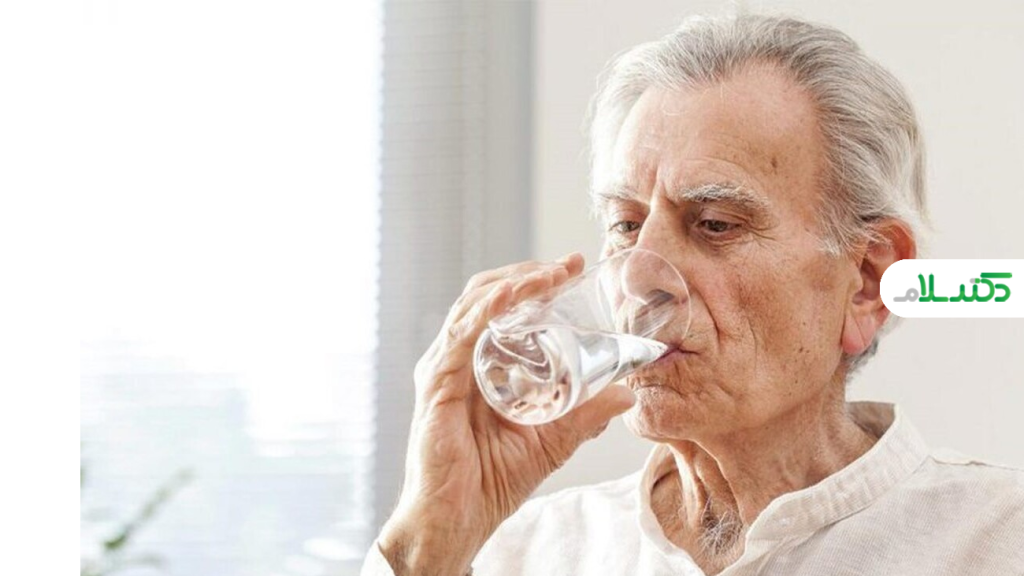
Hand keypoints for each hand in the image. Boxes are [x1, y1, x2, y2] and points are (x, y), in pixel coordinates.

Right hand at [377, 253, 636, 575]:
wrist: (460, 518)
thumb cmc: (492, 479)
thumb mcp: (553, 438)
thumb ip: (586, 414)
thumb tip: (627, 393)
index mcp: (479, 362)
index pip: (502, 306)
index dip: (535, 281)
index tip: (573, 267)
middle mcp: (457, 357)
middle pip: (486, 295)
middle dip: (528, 273)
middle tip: (568, 265)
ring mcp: (443, 368)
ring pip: (474, 305)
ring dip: (514, 283)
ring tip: (550, 275)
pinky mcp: (437, 385)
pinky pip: (460, 336)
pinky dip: (486, 310)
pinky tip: (511, 297)